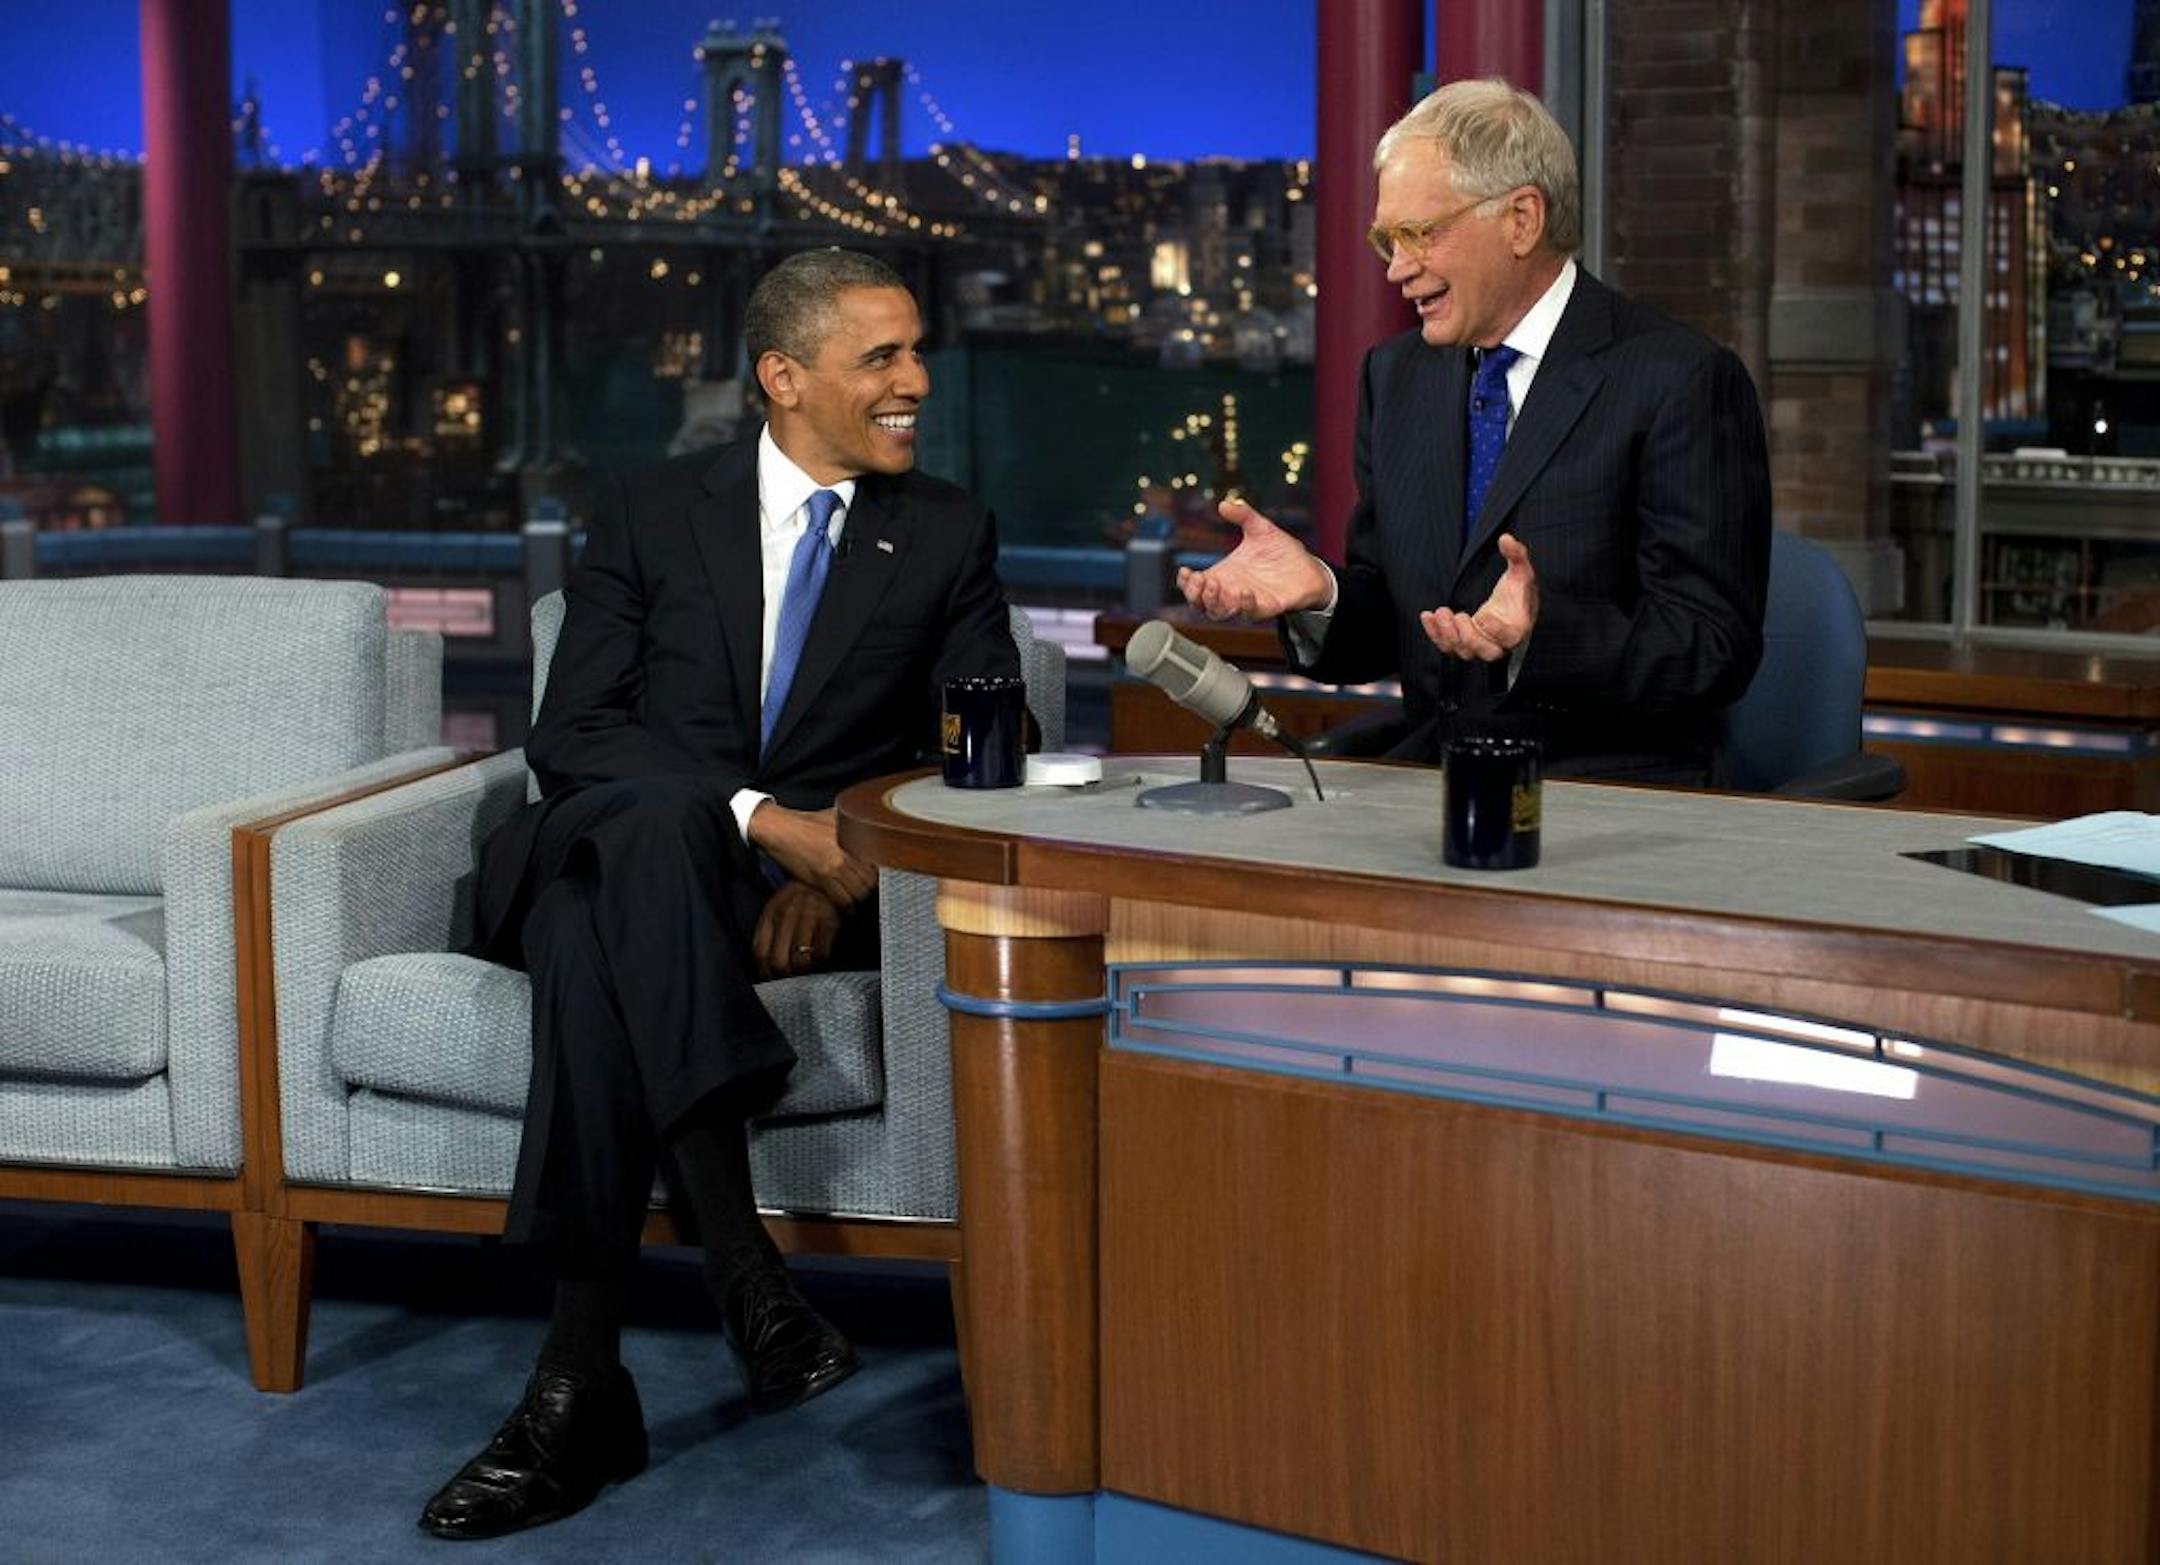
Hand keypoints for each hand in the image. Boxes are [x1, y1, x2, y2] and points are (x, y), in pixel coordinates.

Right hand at [746, 802, 876, 908]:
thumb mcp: (836, 815)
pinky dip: (846, 906)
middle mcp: (846, 853)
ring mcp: (833, 867)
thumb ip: (856, 820)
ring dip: (860, 898)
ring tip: (858, 898)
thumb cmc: (806, 822)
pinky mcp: (820, 879)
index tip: (879, 877)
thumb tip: (872, 821)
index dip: (880, 873)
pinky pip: (841, 900)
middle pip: (871, 881)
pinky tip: (847, 905)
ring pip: (858, 893)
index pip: (879, 863)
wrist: (779, 828)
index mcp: (853, 838)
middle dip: (872, 888)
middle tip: (869, 890)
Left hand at [753, 881, 842, 979]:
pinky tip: (822, 961)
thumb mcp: (779, 907)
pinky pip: (822, 954)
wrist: (829, 876)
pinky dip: (821, 963)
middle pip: (779, 960)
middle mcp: (787, 915)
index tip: (771, 979)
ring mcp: (809, 918)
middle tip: (792, 980)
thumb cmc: (801, 898)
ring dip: (804, 973)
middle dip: (785, 976)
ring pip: (800, 961)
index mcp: (771, 913)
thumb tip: (767, 964)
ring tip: (808, 973)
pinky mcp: (830, 921)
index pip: (760, 951)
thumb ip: (771, 930)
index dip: (764, 971)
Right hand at [1174, 497, 1332, 620]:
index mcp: (1224, 575)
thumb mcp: (1260, 528)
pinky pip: (1251, 613)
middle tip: (1199, 579)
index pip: (1196, 586)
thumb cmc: (1282, 552)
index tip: (1185, 571)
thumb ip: (1243, 515)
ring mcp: (1248, 601)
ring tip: (1214, 584)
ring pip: (1220, 613)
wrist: (1310, 568)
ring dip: (1213, 601)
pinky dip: (1244, 605)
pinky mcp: (1267, 607)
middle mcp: (1231, 591)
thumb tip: (1224, 504)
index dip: (1185, 583)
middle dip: (1195, 594)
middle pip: (1202, 604)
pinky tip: (1243, 591)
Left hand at [1420, 532, 1538, 661]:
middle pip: (1485, 652)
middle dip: (1468, 636)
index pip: (1509, 636)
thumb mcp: (1521, 571)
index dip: (1495, 629)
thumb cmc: (1518, 592)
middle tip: (1458, 615)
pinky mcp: (1463, 644)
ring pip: (1463, 652)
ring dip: (1447, 634)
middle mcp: (1499, 643)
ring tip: (1440, 611)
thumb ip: (1516, 555)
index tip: (1484, 616)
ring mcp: (1480, 646)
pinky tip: (1427, 616)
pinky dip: (1434, 633)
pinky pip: (1446, 646)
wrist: (1512, 609)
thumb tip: (1506, 538)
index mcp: (1517, 628)